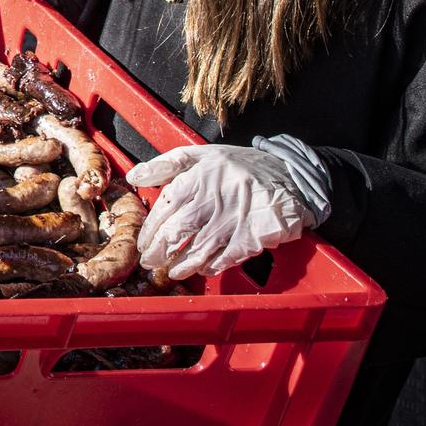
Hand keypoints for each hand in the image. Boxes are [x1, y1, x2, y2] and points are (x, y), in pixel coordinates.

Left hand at [128, 144, 313, 279]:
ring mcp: (233, 219)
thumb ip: (166, 165)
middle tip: (150, 263)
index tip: (143, 243)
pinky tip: (204, 270)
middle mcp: (213, 199)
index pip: (165, 207)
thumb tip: (134, 177)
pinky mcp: (253, 235)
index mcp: (197, 177)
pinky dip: (214, 266)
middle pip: (178, 231)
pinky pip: (228, 257)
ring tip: (171, 272)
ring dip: (182, 265)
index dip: (150, 229)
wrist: (291, 175)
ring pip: (200, 248)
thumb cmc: (241, 166)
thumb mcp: (202, 154)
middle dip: (159, 251)